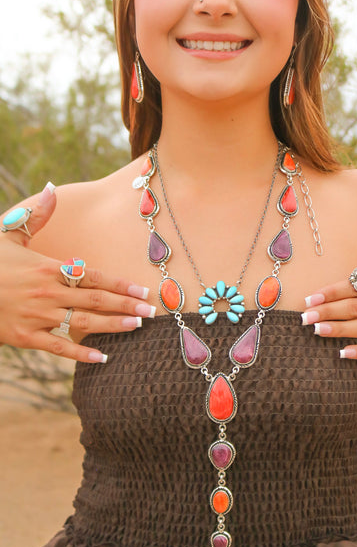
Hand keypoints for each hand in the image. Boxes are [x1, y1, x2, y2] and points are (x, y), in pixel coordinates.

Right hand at [0, 183, 153, 362]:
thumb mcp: (9, 235)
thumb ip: (36, 216)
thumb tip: (53, 189)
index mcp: (48, 267)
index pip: (93, 276)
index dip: (120, 285)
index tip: (142, 290)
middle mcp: (47, 292)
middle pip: (95, 300)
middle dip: (126, 306)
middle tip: (151, 312)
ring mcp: (37, 316)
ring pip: (83, 323)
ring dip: (112, 325)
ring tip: (136, 327)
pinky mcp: (25, 337)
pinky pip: (58, 347)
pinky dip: (80, 354)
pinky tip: (102, 357)